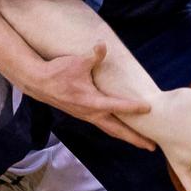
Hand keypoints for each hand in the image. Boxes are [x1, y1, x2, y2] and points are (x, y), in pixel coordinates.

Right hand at [20, 42, 155, 149]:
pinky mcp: (83, 114)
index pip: (117, 106)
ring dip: (126, 137)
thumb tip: (102, 44)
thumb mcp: (77, 62)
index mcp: (92, 101)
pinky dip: (115, 130)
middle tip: (152, 146)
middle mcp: (91, 112)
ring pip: (110, 130)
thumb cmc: (58, 72)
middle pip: (117, 129)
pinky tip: (121, 129)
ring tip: (141, 142)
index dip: (134, 107)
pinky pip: (103, 125)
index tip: (149, 108)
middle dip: (135, 138)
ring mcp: (86, 115)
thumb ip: (93, 55)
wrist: (38, 82)